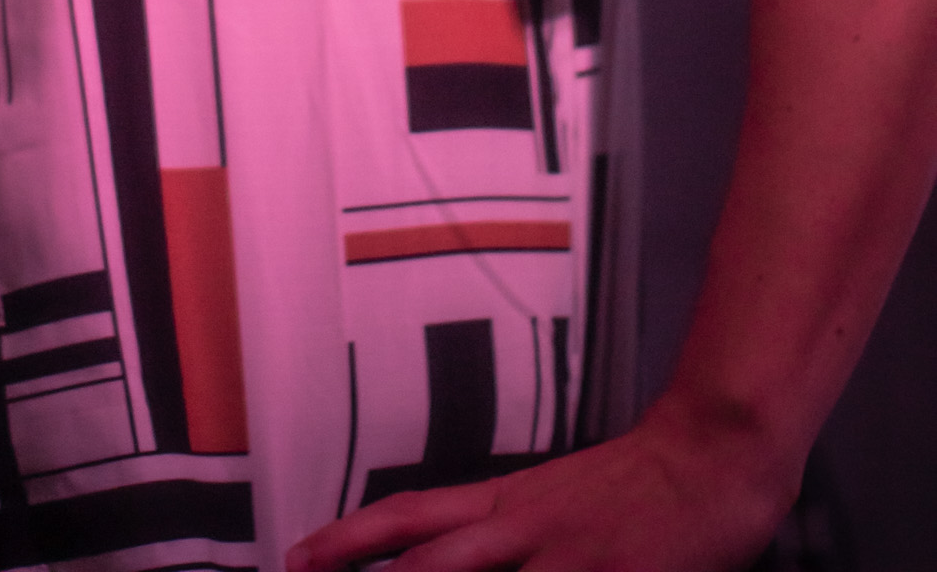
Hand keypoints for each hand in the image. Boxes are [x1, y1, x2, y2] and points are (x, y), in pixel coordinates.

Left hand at [286, 404, 792, 571]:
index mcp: (510, 501)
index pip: (413, 516)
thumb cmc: (641, 485)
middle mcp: (524, 525)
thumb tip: (464, 554)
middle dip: (365, 567)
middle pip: (428, 554)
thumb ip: (514, 533)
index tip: (303, 554)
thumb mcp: (562, 500)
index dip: (353, 537)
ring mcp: (566, 555)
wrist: (711, 453)